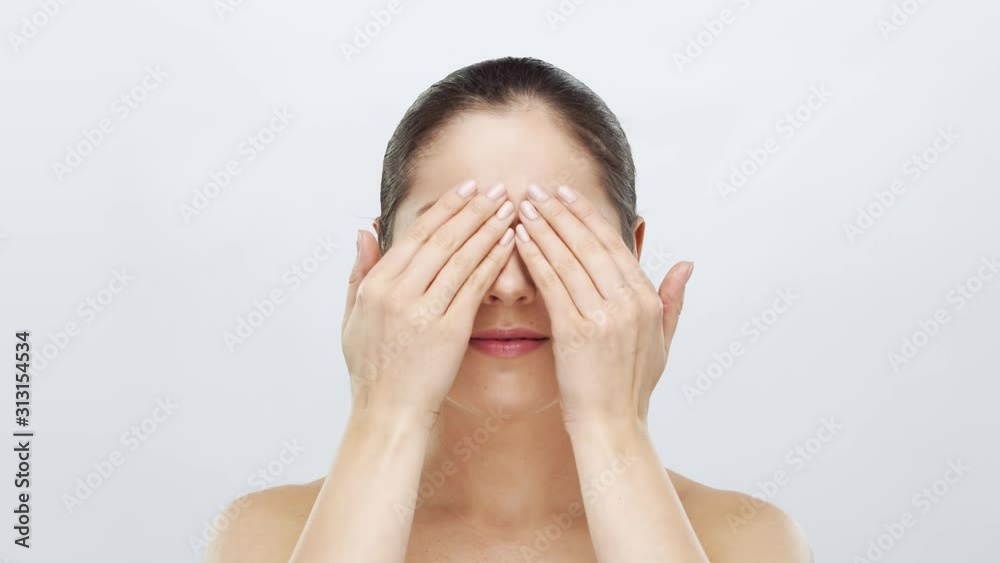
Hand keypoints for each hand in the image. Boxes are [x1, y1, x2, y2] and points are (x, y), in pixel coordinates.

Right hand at [342, 180, 515, 427]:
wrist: (387, 413)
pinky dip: (493, 261)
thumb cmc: (371, 369)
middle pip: (442, 240)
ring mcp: (424, 311)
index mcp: (375, 286)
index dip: (445, 209)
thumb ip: (358, 272)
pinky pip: (475, 287)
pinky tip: (509, 243)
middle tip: (495, 188)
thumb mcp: (351, 317)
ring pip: (462, 258)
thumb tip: (365, 231)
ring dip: (489, 228)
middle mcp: (398, 293)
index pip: (416, 236)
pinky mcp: (449, 331)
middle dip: (472, 210)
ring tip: (508, 208)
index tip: (466, 189)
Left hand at [513, 184, 693, 429]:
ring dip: (544, 228)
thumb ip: (672, 300)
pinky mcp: (576, 332)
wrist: (612, 427)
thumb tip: (686, 264)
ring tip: (523, 205)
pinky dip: (535, 257)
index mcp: (647, 301)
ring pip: (569, 259)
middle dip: (561, 212)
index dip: (587, 216)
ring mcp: (603, 317)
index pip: (614, 245)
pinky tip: (520, 238)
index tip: (566, 194)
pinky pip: (552, 284)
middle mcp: (629, 304)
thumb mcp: (663, 341)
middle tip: (538, 189)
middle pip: (590, 245)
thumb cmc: (632, 388)